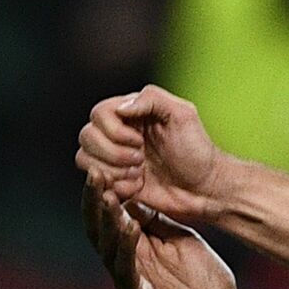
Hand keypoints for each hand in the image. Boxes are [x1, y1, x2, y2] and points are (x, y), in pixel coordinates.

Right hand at [76, 85, 228, 223]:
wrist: (204, 189)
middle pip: (87, 136)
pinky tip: (137, 186)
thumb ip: (152, 99)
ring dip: (113, 170)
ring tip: (139, 173)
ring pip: (84, 158)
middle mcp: (118, 133)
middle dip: (114, 152)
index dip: (114, 130)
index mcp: (132, 113)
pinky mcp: (115, 181)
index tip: (140, 141)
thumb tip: (120, 107)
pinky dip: (116, 186)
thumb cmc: (197, 151)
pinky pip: (95, 182)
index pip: (99, 113)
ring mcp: (114, 158)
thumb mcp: (183, 115)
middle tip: (141, 159)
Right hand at [81, 173, 243, 288]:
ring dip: (109, 222)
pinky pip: (128, 272)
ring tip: (110, 196)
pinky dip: (127, 249)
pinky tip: (129, 228)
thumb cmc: (202, 278)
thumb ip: (156, 221)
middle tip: (96, 174)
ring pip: (109, 250)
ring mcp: (129, 284)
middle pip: (100, 231)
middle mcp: (124, 265)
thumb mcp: (179, 239)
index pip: (108, 218)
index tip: (101, 167)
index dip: (102, 194)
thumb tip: (132, 196)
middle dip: (96, 202)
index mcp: (132, 249)